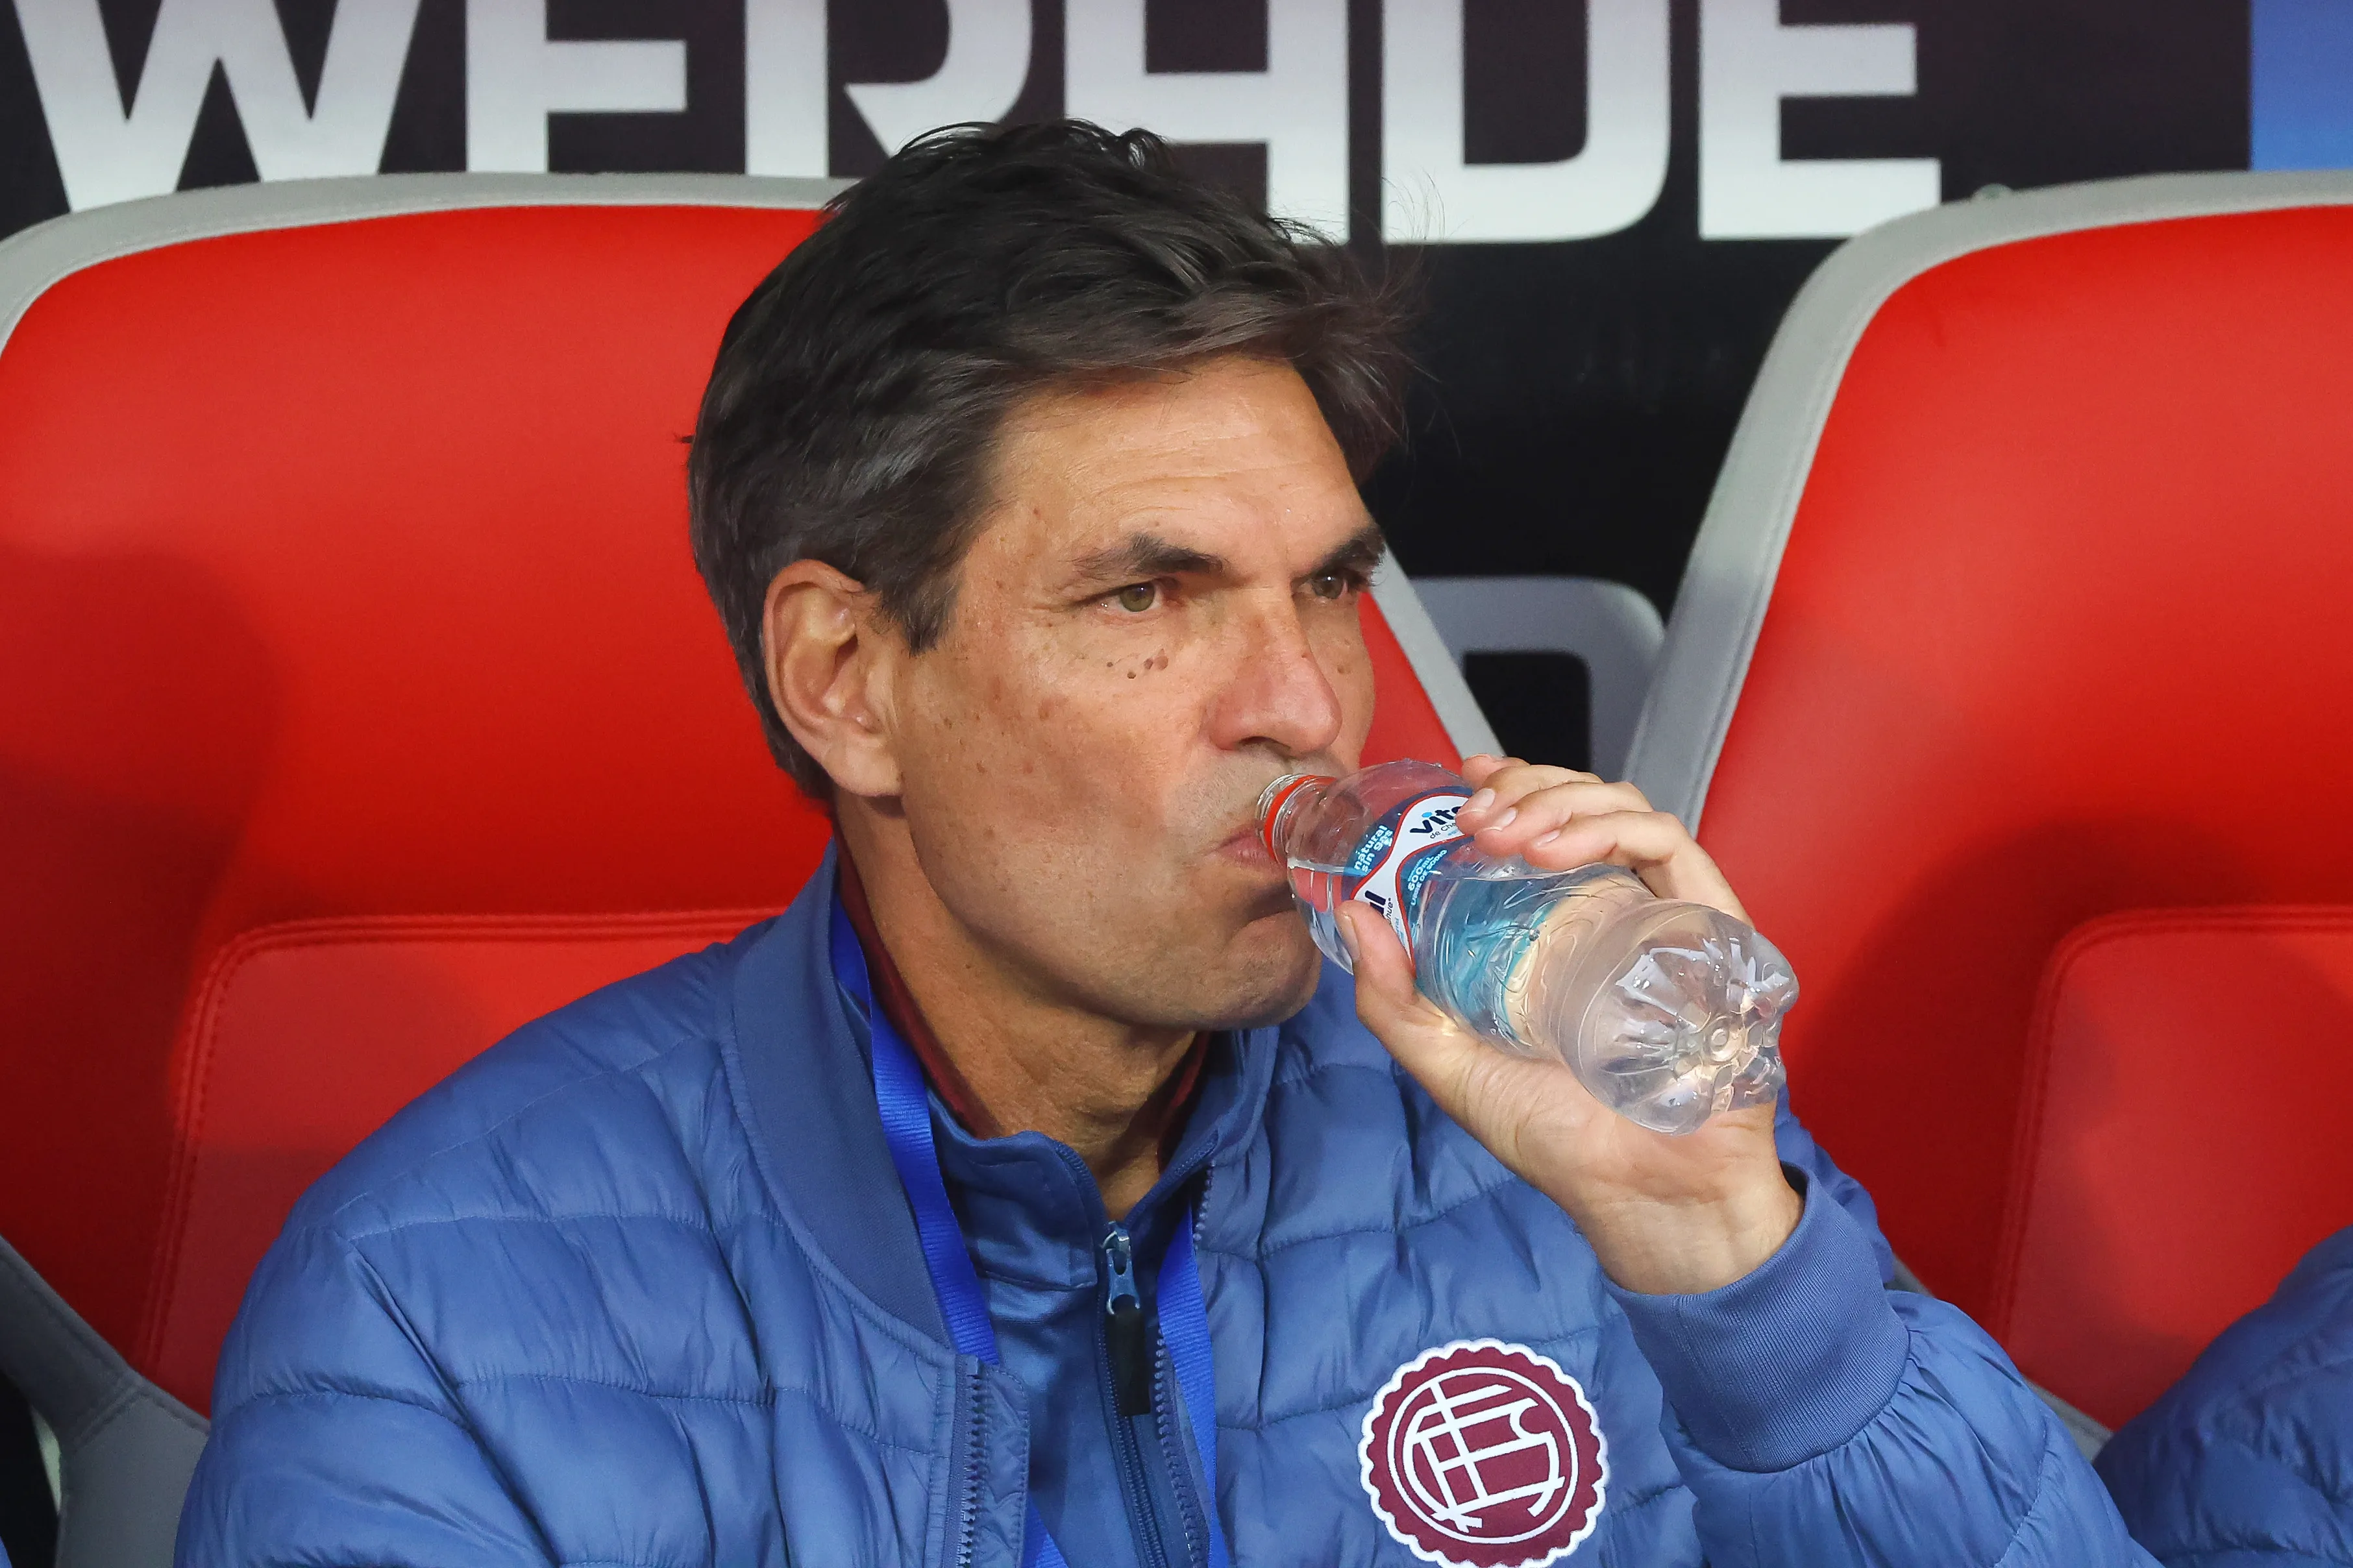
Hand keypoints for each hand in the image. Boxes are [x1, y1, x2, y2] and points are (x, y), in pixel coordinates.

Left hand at [1338, 755, 1800, 1295]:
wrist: (1641, 1194)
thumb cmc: (1559, 1138)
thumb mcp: (1452, 1064)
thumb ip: (1395, 1002)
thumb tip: (1352, 918)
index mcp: (1566, 929)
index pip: (1546, 825)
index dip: (1510, 785)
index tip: (1462, 781)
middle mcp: (1618, 912)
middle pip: (1584, 802)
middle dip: (1525, 785)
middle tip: (1473, 813)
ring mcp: (1667, 917)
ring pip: (1626, 808)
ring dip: (1559, 799)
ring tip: (1507, 831)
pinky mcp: (1713, 930)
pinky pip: (1671, 845)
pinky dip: (1609, 828)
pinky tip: (1552, 851)